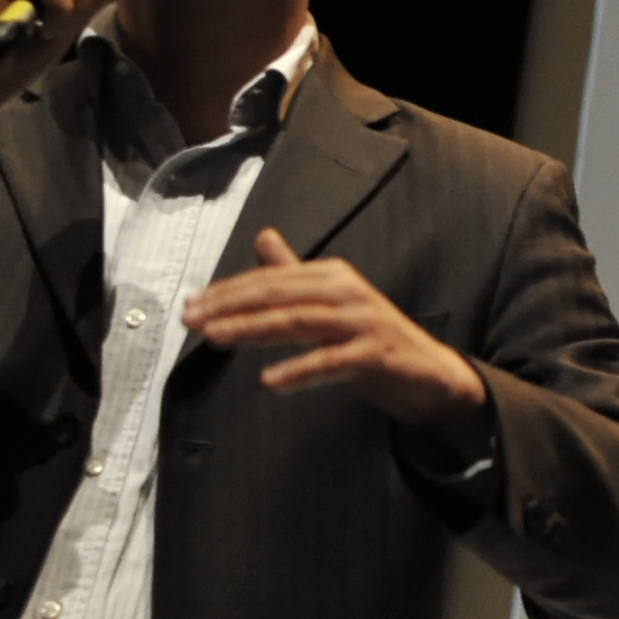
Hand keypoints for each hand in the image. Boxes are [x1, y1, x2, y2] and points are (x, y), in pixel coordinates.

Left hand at [182, 230, 491, 443]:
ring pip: (299, 322)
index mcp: (333, 275)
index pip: (271, 279)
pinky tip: (270, 381)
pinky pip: (331, 362)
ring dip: (253, 330)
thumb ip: (295, 273)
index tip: (193, 305)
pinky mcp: (375, 354)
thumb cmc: (371, 337)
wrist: (426, 371)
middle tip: (191, 320)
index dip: (229, 291)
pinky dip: (300, 371)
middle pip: (280, 296)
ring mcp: (363, 322)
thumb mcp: (332, 300)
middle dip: (230, 306)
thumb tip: (263, 236)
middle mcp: (348, 291)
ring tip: (216, 338)